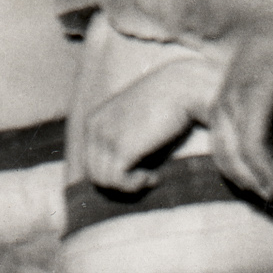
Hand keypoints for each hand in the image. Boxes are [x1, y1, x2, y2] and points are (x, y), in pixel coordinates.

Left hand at [81, 57, 217, 192]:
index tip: (138, 168)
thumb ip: (120, 142)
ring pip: (104, 181)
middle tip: (146, 175)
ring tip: (151, 175)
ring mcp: (106, 137)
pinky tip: (154, 176)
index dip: (113, 172)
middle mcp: (94, 128)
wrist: (183, 88)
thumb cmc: (166, 106)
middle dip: (120, 181)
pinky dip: (136, 185)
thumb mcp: (133, 122)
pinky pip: (118, 181)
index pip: (90, 161)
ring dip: (129, 185)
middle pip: (94, 173)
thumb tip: (116, 177)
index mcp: (93, 120)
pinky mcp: (123, 147)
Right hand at [211, 24, 272, 204]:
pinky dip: (230, 167)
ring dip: (241, 178)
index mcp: (249, 97)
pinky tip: (248, 178)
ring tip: (264, 192)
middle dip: (254, 181)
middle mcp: (227, 105)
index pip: (252, 144)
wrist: (264, 40)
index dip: (265, 171)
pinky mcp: (215, 113)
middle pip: (234, 154)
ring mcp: (218, 109)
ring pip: (221, 153)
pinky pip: (217, 146)